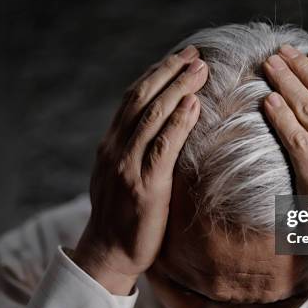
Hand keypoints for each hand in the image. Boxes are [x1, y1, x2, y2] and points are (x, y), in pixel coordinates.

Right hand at [73, 45, 206, 294]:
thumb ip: (134, 149)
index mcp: (111, 143)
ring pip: (151, 116)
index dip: (157, 73)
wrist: (107, 253)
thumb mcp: (121, 174)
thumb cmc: (121, 215)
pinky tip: (193, 104)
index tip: (180, 57)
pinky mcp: (144, 187)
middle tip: (195, 54)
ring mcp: (127, 166)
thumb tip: (158, 128)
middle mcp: (115, 148)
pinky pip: (162, 147)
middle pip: (142, 98)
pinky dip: (178, 123)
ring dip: (177, 88)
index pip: (134, 98)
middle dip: (169, 72)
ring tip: (200, 69)